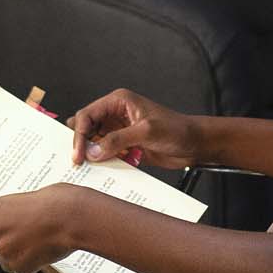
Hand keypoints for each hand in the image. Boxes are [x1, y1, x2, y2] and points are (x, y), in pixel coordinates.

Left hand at [0, 184, 92, 272]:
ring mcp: (5, 250)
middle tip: (23, 240)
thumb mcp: (22, 200)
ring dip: (19, 259)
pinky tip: (43, 256)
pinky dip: (32, 269)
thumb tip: (5, 222)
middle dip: (3, 249)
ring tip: (37, 245)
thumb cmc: (56, 202)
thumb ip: (6, 214)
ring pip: (5, 264)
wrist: (74, 216)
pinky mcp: (19, 266)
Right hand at [68, 88, 202, 167]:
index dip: (79, 134)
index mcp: (119, 102)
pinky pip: (106, 154)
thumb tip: (93, 151)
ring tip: (87, 169)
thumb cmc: (176, 129)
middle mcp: (116, 114)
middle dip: (81, 143)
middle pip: (87, 127)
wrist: (194, 145)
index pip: (87, 115)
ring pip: (94, 142)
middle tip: (77, 161)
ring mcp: (119, 131)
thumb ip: (118, 140)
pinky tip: (103, 171)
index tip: (77, 154)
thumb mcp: (146, 132)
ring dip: (91, 155)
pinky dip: (103, 162)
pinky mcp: (125, 146)